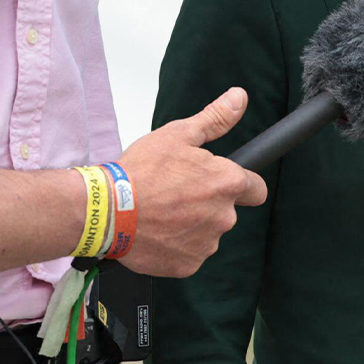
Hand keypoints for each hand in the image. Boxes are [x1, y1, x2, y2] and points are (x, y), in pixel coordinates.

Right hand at [114, 87, 267, 277]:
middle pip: (226, 210)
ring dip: (193, 225)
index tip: (219, 181)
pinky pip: (191, 253)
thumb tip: (239, 98)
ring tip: (163, 212)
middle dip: (208, 203)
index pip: (255, 188)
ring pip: (208, 233)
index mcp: (227, 183)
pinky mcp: (188, 265)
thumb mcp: (178, 134)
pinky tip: (158, 231)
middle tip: (177, 193)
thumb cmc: (141, 171)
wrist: (107, 209)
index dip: (239, 182)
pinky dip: (178, 245)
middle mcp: (224, 216)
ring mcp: (206, 244)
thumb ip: (215, 118)